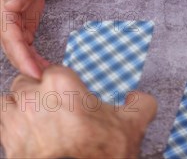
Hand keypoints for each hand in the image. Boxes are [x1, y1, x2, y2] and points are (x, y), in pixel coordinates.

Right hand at [0, 0, 50, 78]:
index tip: (34, 71)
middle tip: (44, 80)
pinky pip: (27, 49)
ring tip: (47, 76)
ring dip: (32, 66)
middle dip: (27, 67)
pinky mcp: (22, 30)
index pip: (11, 40)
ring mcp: (13, 28)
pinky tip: (46, 67)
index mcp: (2, 13)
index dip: (21, 57)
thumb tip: (11, 4)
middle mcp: (4, 24)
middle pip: (14, 50)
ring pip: (20, 52)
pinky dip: (35, 59)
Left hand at [0, 65, 157, 158]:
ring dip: (16, 109)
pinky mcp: (8, 147)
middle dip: (34, 94)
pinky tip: (27, 138)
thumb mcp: (132, 125)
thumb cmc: (99, 155)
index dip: (58, 82)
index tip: (66, 94)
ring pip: (7, 104)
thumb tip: (138, 98)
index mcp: (60, 84)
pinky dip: (11, 132)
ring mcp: (16, 123)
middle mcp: (33, 99)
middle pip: (24, 84)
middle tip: (52, 109)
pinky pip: (2, 129)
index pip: (51, 69)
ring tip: (33, 121)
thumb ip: (139, 103)